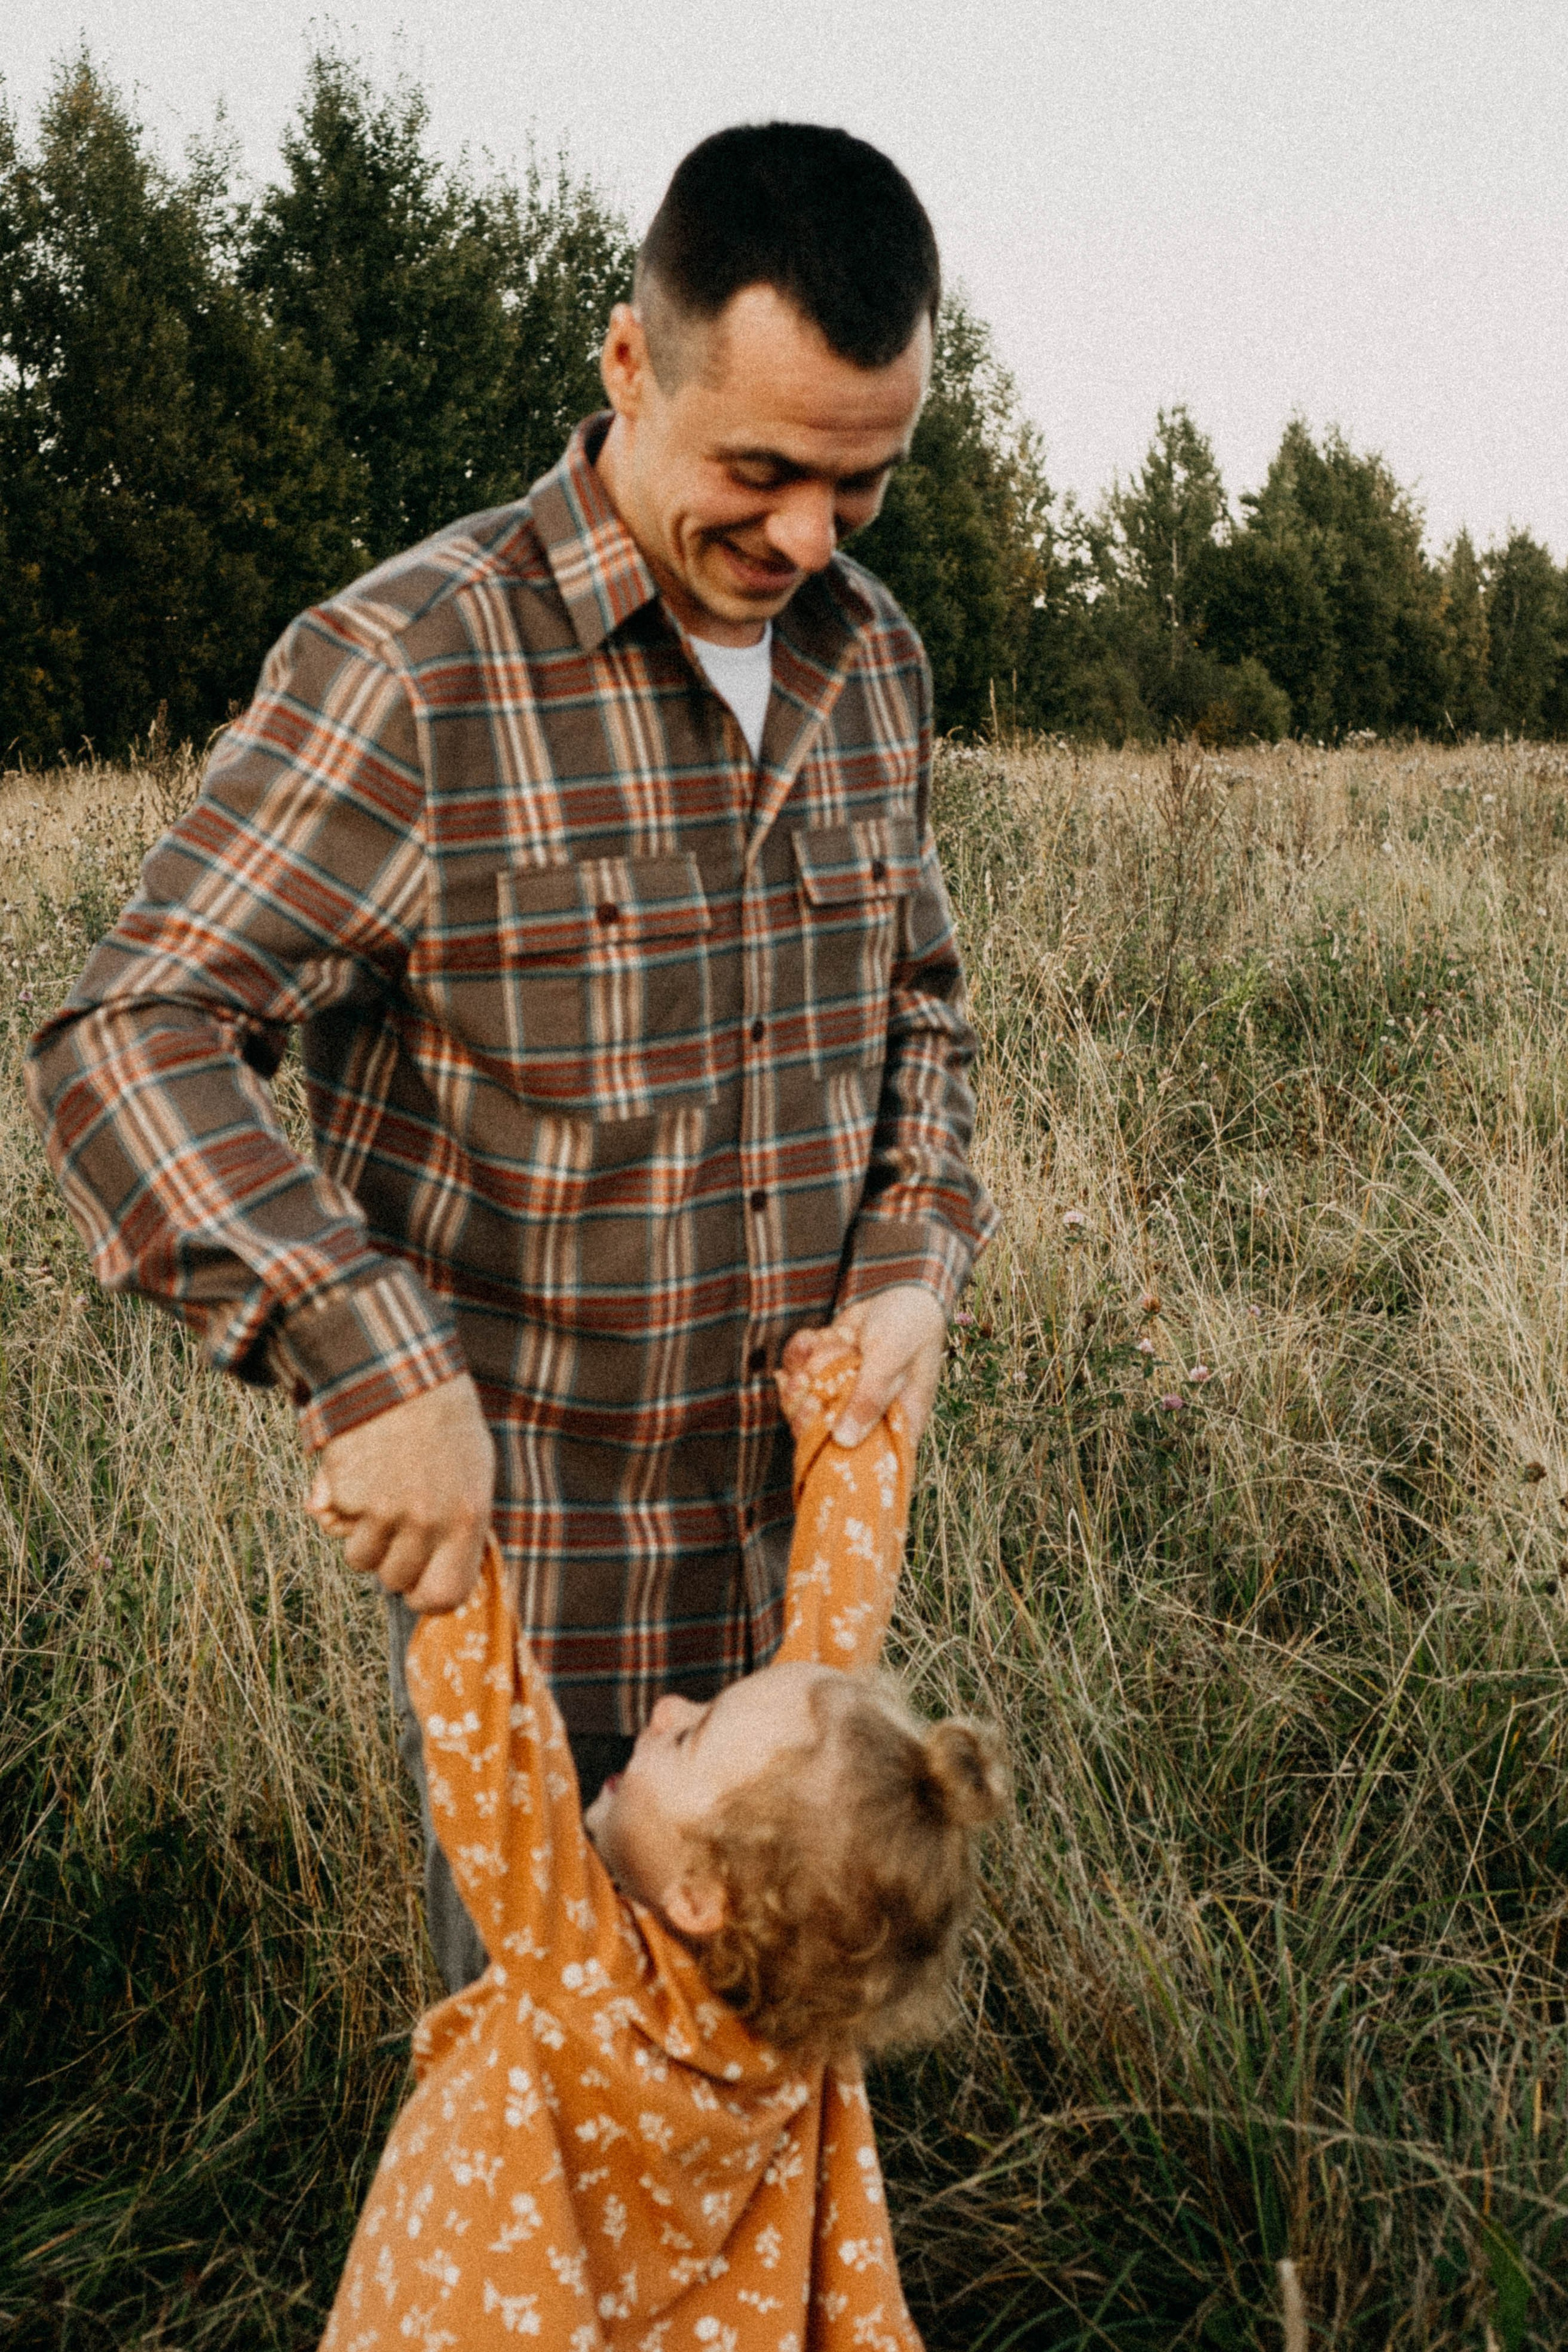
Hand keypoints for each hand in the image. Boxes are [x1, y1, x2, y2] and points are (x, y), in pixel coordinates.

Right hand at [306, 1374, 494, 1612]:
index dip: (426, 1597)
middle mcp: (428, 1522)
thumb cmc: (445, 1424)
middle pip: (395, 1580)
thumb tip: (438, 1583)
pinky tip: (357, 1474)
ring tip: (379, 1493)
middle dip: (392, 1560)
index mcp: (468, 1519)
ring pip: (361, 1560)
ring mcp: (385, 1511)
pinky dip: (337, 1509)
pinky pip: (333, 1528)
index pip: (444, 1596)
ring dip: (363, 1535)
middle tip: (397, 1524)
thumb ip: (461, 1530)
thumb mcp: (474, 1475)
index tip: (418, 1585)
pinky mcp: (347, 1495)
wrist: (402, 1374)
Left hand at [779, 1284, 947, 1450]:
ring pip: (802, 1400)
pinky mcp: (826, 1371)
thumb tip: (844, 1441)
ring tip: (828, 1343)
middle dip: (805, 1401)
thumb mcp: (890, 1360)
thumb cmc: (909, 1327)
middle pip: (817, 1432)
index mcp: (894, 1424)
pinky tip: (815, 1335)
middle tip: (808, 1377)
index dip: (824, 1444)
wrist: (904, 1288)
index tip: (814, 1412)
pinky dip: (801, 1351)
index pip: (856, 1457)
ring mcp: (842, 1394)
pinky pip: (798, 1371)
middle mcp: (865, 1416)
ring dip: (807, 1368)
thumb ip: (869, 1397)